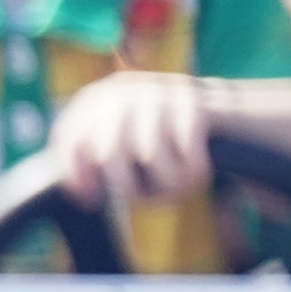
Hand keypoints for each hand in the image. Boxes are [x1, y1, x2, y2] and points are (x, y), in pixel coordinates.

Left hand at [46, 69, 217, 211]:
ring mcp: (157, 92)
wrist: (222, 113)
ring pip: (151, 157)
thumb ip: (92, 159)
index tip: (92, 200)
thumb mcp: (121, 144)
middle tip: (149, 198)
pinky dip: (193, 171)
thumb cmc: (162, 143)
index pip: (68, 139)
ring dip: (168, 184)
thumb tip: (80, 191)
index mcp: (94, 100)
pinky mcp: (194, 100)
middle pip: (109, 154)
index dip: (76, 175)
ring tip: (180, 187)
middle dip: (130, 187)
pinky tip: (198, 172)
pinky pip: (186, 151)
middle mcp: (120, 91)